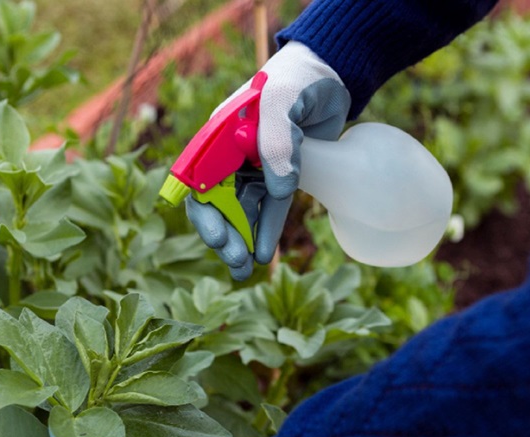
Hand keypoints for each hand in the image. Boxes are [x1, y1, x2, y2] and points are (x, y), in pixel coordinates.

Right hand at [187, 41, 350, 279]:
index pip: (199, 182)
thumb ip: (277, 142)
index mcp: (218, 138)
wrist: (330, 74)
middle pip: (216, 203)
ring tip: (245, 270)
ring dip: (240, 240)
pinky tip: (264, 255)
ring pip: (240, 211)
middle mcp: (231, 155)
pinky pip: (267, 208)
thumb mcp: (281, 102)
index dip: (205, 213)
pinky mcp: (279, 175)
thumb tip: (278, 190)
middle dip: (223, 235)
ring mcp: (254, 167)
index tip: (219, 237)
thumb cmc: (296, 80)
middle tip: (236, 260)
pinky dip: (264, 231)